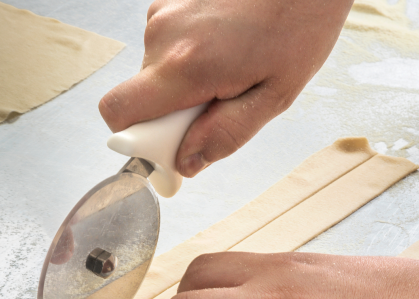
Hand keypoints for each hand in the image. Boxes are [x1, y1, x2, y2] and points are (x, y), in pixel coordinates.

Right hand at [99, 0, 353, 176]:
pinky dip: (189, 55)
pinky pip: (166, 45)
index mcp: (185, 66)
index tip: (171, 144)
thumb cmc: (300, 24)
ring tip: (231, 66)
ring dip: (184, 81)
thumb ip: (226, 134)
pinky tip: (225, 45)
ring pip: (156, 71)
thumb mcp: (275, 95)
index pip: (118, 112)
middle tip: (220, 102)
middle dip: (172, 113)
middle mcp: (163, 35)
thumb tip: (186, 163)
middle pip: (140, 96)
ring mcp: (164, 11)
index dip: (136, 137)